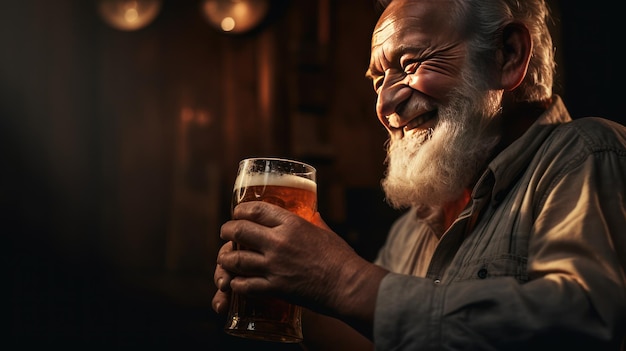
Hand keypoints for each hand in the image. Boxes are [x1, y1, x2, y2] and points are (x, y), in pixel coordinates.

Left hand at [216, 201, 387, 332]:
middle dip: (227, 231)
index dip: (241, 210)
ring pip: (237, 259)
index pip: (256, 210)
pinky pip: (245, 285)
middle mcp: (279, 242)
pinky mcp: (275, 287)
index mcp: (292, 224)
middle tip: (225, 233)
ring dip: (226, 258)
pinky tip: (235, 282)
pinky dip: (236, 283)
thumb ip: (312, 221)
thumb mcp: (325, 231)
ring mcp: (274, 266)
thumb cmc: (341, 258)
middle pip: (240, 230)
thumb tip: (309, 212)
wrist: (348, 285)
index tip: (237, 213)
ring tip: (225, 258)